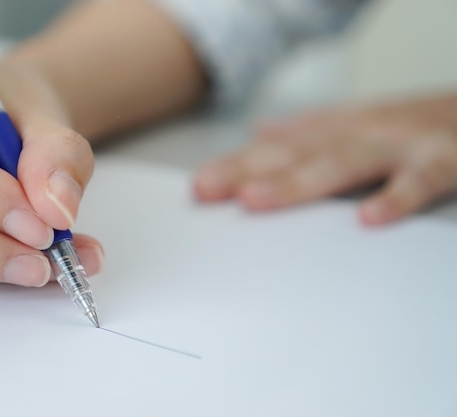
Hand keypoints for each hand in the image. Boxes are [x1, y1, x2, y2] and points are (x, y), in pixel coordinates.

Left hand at [194, 96, 456, 224]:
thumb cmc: (414, 124)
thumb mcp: (354, 124)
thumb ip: (307, 131)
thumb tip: (259, 133)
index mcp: (338, 132)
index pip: (277, 151)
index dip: (236, 166)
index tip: (198, 188)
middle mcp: (360, 134)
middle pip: (297, 155)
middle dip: (249, 171)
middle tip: (208, 190)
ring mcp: (399, 146)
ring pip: (343, 163)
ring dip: (299, 181)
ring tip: (257, 199)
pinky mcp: (444, 161)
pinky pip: (419, 180)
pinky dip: (396, 196)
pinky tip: (369, 219)